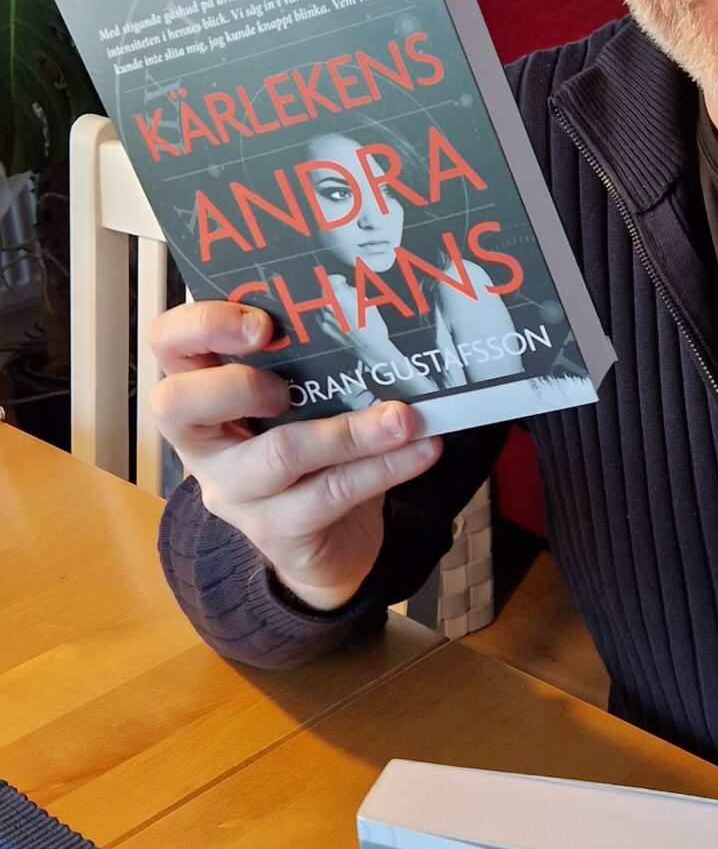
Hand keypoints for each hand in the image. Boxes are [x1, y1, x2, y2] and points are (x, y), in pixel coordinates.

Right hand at [149, 299, 441, 611]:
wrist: (326, 540)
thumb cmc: (309, 449)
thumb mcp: (300, 396)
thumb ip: (309, 359)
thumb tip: (368, 308)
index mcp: (199, 389)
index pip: (166, 343)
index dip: (202, 325)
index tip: (260, 323)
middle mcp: (202, 441)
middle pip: (178, 405)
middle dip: (239, 384)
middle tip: (291, 383)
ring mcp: (233, 490)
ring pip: (280, 454)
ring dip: (351, 432)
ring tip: (403, 418)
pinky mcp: (276, 530)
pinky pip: (330, 493)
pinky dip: (383, 467)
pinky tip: (420, 449)